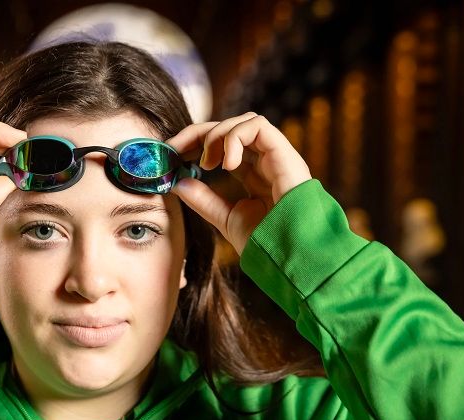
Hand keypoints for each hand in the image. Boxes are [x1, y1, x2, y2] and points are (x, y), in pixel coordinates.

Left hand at [167, 113, 311, 255]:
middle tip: (175, 148)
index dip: (196, 143)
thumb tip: (178, 183)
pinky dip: (235, 138)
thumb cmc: (266, 241)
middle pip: (231, 128)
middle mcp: (267, 161)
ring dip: (217, 135)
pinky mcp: (285, 154)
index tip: (172, 153)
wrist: (291, 254)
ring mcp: (277, 156)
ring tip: (207, 164)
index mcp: (255, 175)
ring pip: (244, 121)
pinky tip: (226, 165)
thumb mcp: (226, 218)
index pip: (223, 146)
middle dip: (199, 133)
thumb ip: (203, 200)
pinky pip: (257, 126)